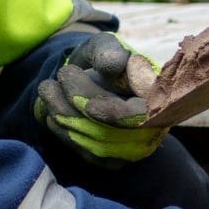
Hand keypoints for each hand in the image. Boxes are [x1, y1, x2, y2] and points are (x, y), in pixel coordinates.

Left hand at [35, 32, 166, 162]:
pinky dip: (64, 132)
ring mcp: (133, 150)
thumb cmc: (103, 61)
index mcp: (161, 100)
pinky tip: (51, 112)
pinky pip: (87, 154)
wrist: (93, 80)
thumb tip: (115, 64)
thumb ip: (108, 51)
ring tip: (47, 87)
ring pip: (96, 144)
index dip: (114, 114)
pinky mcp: (113, 161)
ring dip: (65, 115)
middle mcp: (153, 130)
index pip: (142, 116)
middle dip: (79, 103)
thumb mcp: (105, 47)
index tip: (88, 103)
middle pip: (114, 131)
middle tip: (62, 73)